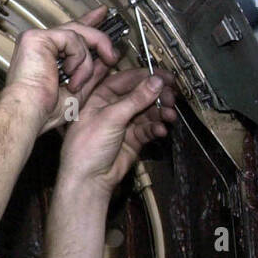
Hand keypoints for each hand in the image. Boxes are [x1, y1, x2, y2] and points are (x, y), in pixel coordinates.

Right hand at [4, 7, 120, 133]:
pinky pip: (72, 38)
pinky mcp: (36, 37)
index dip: (88, 22)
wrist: (29, 113)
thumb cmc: (44, 110)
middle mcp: (39, 45)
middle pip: (77, 29)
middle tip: (112, 56)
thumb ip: (91, 74)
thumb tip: (105, 61)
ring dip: (86, 61)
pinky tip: (69, 72)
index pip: (70, 33)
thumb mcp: (78, 91)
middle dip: (99, 40)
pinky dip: (77, 57)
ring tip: (79, 80)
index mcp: (45, 57)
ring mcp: (36, 39)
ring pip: (78, 34)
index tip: (102, 14)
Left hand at [56, 66, 179, 197]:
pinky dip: (156, 128)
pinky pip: (148, 128)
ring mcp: (123, 124)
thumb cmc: (86, 148)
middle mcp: (111, 109)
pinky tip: (161, 130)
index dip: (145, 76)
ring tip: (169, 116)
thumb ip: (136, 99)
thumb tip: (156, 81)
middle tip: (171, 97)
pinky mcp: (133, 139)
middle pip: (139, 95)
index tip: (164, 76)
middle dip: (157, 95)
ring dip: (160, 112)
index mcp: (98, 98)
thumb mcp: (111, 118)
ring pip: (147, 112)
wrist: (88, 180)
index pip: (125, 79)